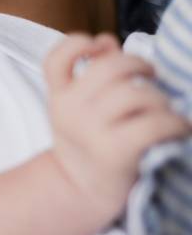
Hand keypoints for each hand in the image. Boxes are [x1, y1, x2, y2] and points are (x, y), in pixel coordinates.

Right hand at [45, 34, 190, 219]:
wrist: (79, 191)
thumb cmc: (88, 143)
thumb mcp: (76, 108)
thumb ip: (90, 74)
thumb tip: (109, 43)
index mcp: (59, 96)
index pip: (56, 58)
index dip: (78, 43)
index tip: (102, 46)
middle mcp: (70, 109)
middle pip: (110, 67)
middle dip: (140, 65)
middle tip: (151, 76)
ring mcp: (91, 130)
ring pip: (137, 94)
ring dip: (161, 99)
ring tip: (165, 110)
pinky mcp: (115, 150)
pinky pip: (155, 123)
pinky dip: (175, 123)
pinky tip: (179, 128)